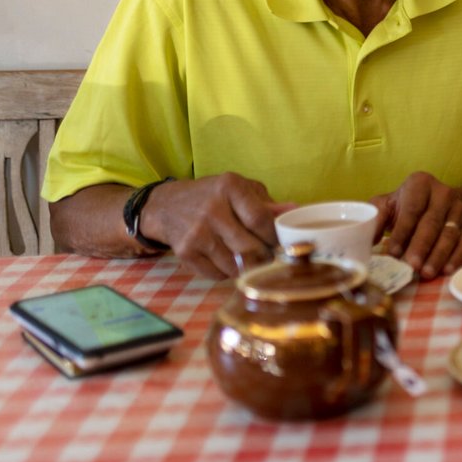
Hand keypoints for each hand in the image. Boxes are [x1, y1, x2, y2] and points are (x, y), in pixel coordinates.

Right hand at [140, 174, 293, 278]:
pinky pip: (217, 274)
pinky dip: (227, 272)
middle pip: (249, 246)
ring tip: (249, 258)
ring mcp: (197, 233)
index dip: (275, 236)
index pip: (260, 219)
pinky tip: (227, 260)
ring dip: (246, 266)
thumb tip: (295, 210)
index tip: (280, 242)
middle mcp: (212, 209)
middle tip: (268, 255)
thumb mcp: (240, 189)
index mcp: (230, 187)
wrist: (167, 206)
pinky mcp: (185, 252)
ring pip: (235, 264)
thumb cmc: (213, 196)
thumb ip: (267, 203)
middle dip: (264, 255)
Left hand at [371, 172, 461, 279]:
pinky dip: (457, 257)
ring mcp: (460, 209)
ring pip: (450, 234)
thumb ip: (376, 218)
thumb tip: (365, 242)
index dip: (402, 232)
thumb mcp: (390, 204)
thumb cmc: (410, 205)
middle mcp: (443, 194)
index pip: (411, 210)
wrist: (448, 200)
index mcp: (420, 184)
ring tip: (427, 273)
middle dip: (421, 246)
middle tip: (411, 265)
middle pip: (431, 223)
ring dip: (438, 255)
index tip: (393, 252)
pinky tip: (447, 270)